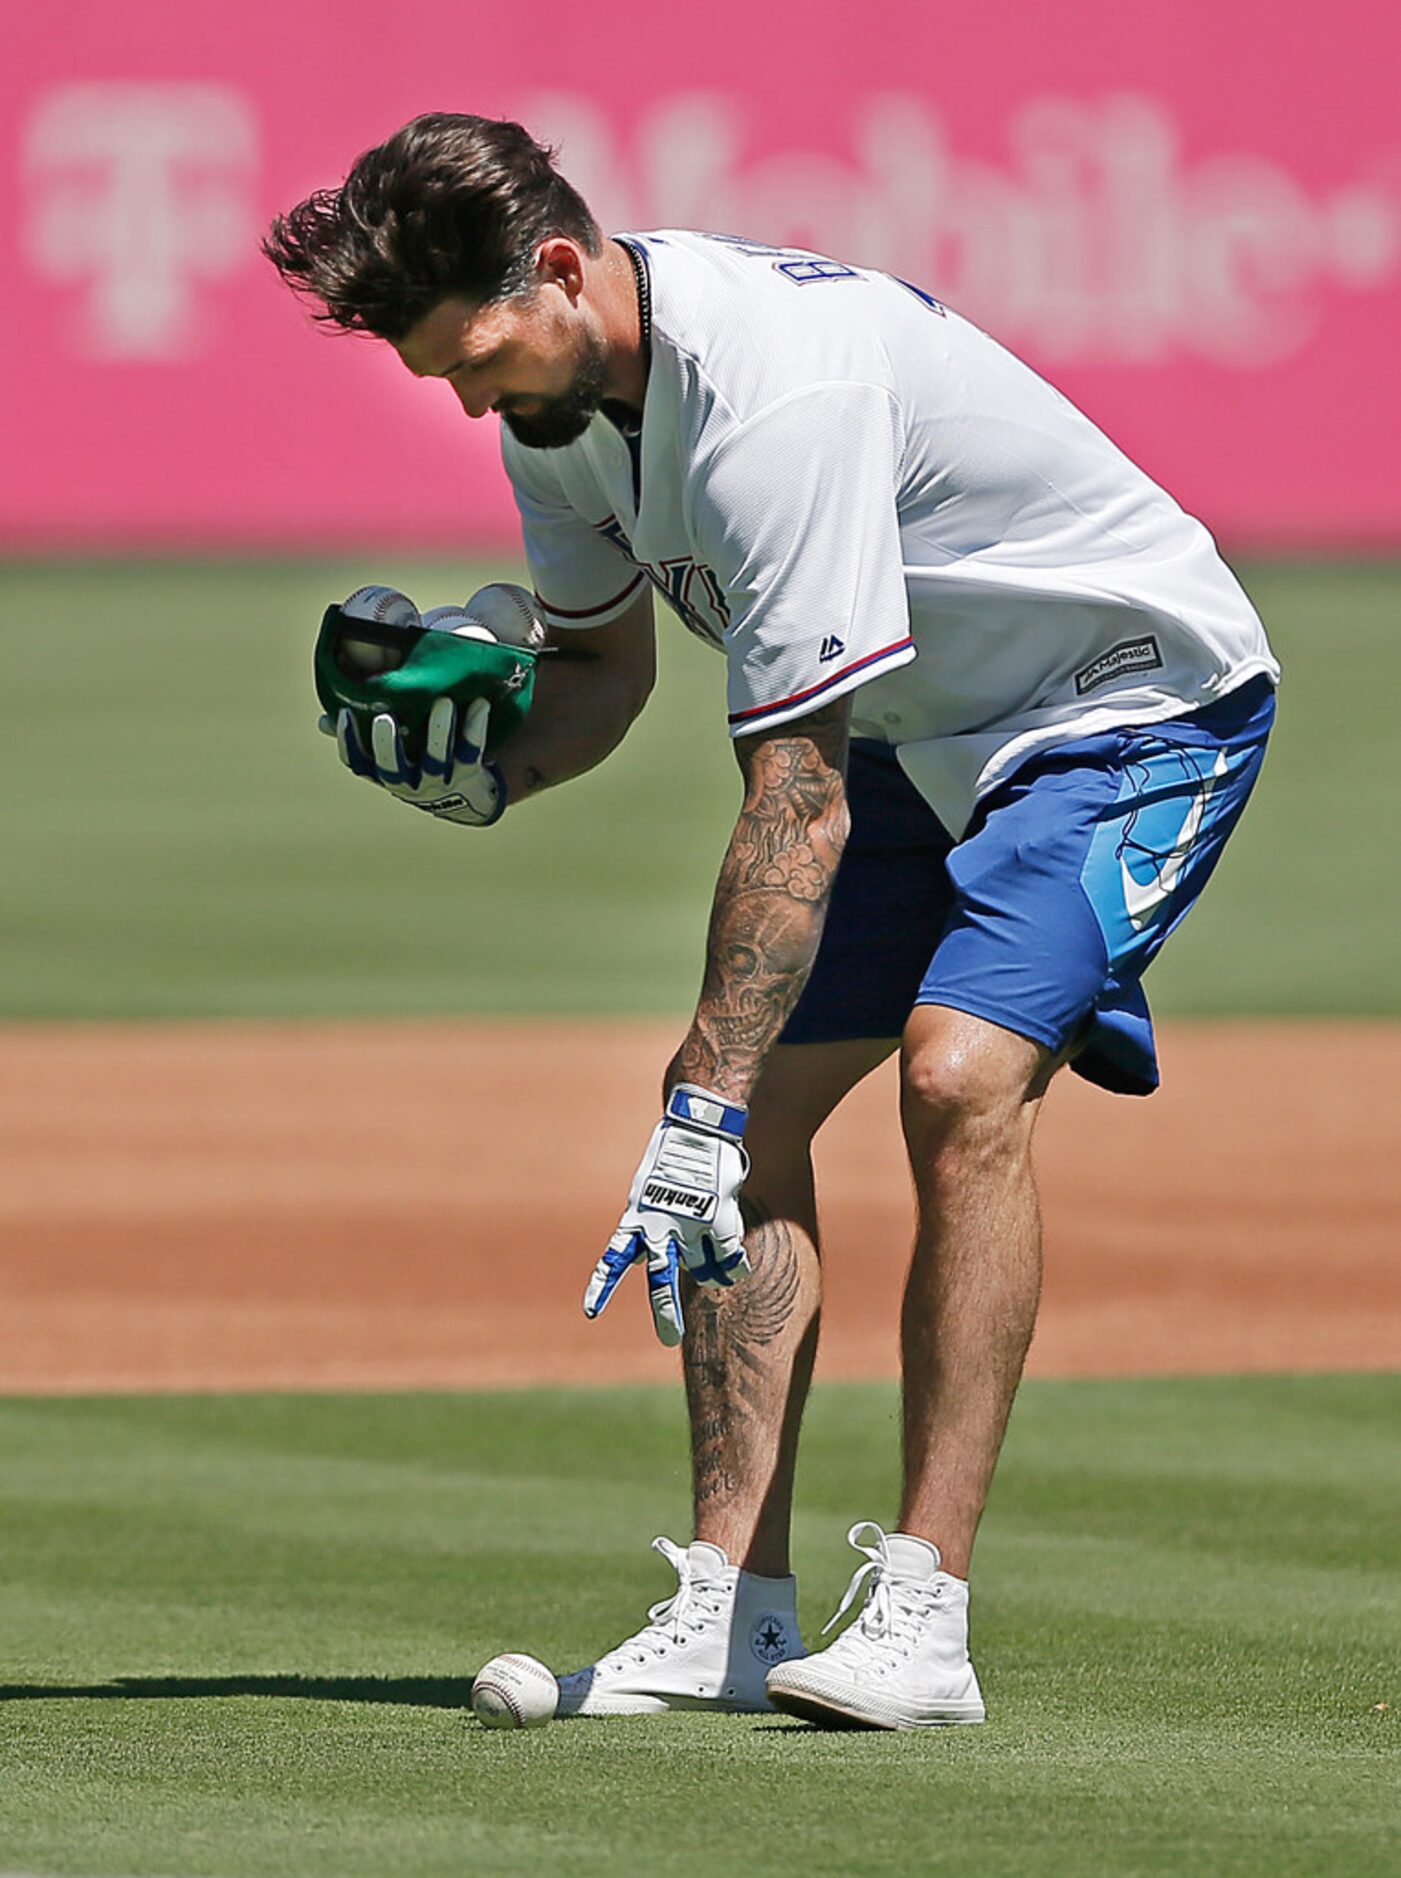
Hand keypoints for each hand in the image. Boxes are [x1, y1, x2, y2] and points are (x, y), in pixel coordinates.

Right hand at [324, 694, 505, 826]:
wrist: (471, 798)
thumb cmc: (421, 765)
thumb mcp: (393, 756)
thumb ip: (362, 736)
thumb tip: (323, 721)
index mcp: (386, 776)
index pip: (359, 764)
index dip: (348, 743)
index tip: (344, 715)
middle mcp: (409, 785)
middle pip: (392, 769)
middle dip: (387, 745)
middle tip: (384, 718)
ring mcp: (440, 783)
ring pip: (436, 759)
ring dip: (439, 731)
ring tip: (443, 702)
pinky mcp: (470, 775)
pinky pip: (471, 752)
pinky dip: (475, 728)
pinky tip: (479, 704)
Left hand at [583, 1086, 751, 1346]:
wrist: (700, 1127)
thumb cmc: (673, 1161)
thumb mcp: (650, 1192)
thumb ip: (654, 1225)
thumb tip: (669, 1261)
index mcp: (637, 1219)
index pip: (614, 1257)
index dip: (602, 1286)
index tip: (590, 1312)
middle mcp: (662, 1225)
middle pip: (661, 1277)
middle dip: (665, 1311)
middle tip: (669, 1339)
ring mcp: (692, 1224)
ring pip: (707, 1272)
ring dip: (712, 1277)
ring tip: (718, 1274)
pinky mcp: (720, 1219)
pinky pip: (731, 1258)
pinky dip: (735, 1265)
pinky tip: (736, 1263)